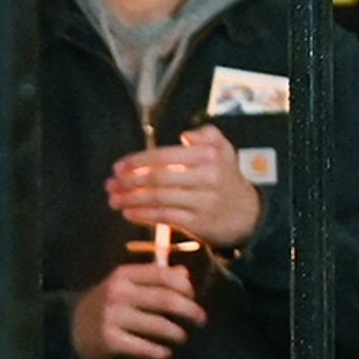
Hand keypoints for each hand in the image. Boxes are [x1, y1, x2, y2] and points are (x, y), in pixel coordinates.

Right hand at [69, 259, 209, 358]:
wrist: (72, 329)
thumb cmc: (107, 305)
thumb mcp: (126, 286)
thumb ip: (154, 278)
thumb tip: (184, 275)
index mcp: (123, 275)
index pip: (162, 275)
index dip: (184, 286)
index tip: (193, 297)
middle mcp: (117, 293)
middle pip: (164, 299)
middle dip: (189, 310)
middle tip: (201, 320)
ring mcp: (112, 317)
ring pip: (157, 325)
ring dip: (176, 333)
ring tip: (182, 337)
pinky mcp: (109, 340)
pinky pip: (143, 347)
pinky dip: (158, 352)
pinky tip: (165, 353)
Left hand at [106, 126, 262, 250]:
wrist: (248, 214)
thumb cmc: (226, 178)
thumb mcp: (223, 150)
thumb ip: (206, 135)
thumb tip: (185, 135)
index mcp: (209, 155)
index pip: (165, 156)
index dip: (137, 161)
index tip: (118, 166)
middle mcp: (207, 177)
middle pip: (158, 178)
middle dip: (129, 181)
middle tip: (110, 184)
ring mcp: (202, 201)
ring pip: (158, 198)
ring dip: (130, 199)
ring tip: (113, 198)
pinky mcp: (198, 223)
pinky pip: (164, 216)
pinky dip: (143, 215)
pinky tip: (128, 212)